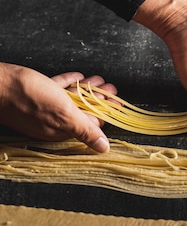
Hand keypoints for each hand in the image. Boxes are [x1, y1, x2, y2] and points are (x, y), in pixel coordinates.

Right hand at [0, 63, 116, 151]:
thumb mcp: (63, 113)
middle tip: (112, 88)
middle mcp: (53, 120)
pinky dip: (69, 83)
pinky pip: (57, 89)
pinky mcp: (36, 93)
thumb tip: (103, 148)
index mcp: (61, 129)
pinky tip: (78, 77)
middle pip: (82, 110)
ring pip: (71, 99)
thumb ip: (85, 129)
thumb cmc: (29, 98)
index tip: (117, 102)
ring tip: (99, 81)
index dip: (105, 112)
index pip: (90, 124)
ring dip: (87, 90)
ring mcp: (44, 107)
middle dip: (99, 99)